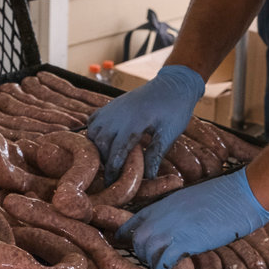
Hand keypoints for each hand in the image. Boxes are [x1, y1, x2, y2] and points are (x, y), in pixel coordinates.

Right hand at [87, 64, 204, 180]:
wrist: (173, 85)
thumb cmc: (175, 110)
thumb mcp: (169, 134)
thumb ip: (155, 154)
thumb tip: (148, 178)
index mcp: (135, 122)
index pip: (116, 152)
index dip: (113, 170)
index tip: (111, 184)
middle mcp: (119, 114)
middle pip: (101, 143)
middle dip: (103, 161)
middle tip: (110, 173)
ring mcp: (113, 108)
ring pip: (93, 132)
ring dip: (96, 147)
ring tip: (107, 159)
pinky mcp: (111, 105)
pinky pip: (93, 121)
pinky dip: (94, 133)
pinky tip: (103, 142)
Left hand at [117, 168, 268, 268]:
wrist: (243, 194)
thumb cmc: (226, 196)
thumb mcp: (193, 199)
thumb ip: (178, 212)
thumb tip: (177, 224)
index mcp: (165, 203)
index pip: (134, 220)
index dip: (126, 234)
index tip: (124, 243)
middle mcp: (163, 215)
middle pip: (139, 240)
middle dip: (142, 253)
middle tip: (154, 260)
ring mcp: (173, 228)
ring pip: (147, 252)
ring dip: (153, 263)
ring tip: (162, 268)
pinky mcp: (186, 242)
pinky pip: (163, 261)